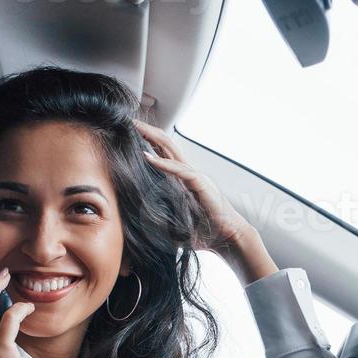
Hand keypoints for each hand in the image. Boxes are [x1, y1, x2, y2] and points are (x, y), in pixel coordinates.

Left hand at [136, 118, 255, 258]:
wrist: (228, 236)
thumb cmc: (205, 231)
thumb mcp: (177, 222)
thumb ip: (162, 217)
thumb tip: (142, 224)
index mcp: (182, 179)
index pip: (163, 154)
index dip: (148, 142)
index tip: (130, 134)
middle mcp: (187, 173)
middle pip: (166, 144)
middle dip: (147, 131)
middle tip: (129, 121)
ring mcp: (194, 176)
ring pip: (171, 150)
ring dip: (152, 138)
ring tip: (136, 129)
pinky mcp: (200, 184)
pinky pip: (179, 170)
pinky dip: (163, 163)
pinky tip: (147, 157)